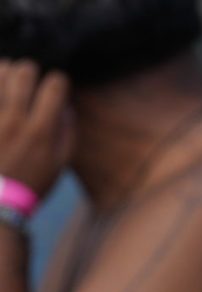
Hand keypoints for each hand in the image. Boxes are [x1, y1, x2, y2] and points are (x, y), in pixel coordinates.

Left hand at [0, 59, 74, 198]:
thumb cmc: (32, 183)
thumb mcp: (60, 164)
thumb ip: (66, 133)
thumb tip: (65, 107)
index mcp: (40, 130)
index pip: (54, 86)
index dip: (58, 81)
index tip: (56, 86)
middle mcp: (14, 120)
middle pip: (23, 73)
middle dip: (30, 69)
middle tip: (30, 77)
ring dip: (6, 70)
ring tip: (8, 75)